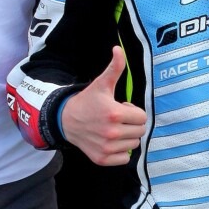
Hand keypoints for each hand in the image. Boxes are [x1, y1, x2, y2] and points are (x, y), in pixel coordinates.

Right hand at [60, 46, 146, 165]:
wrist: (66, 121)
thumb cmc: (87, 101)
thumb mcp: (102, 84)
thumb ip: (115, 68)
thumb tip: (118, 49)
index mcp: (114, 114)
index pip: (141, 117)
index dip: (133, 112)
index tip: (122, 108)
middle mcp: (111, 133)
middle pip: (139, 131)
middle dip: (132, 124)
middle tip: (118, 119)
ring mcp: (106, 148)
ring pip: (133, 144)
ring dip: (127, 137)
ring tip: (113, 129)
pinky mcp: (102, 159)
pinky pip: (124, 158)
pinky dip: (120, 152)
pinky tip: (111, 142)